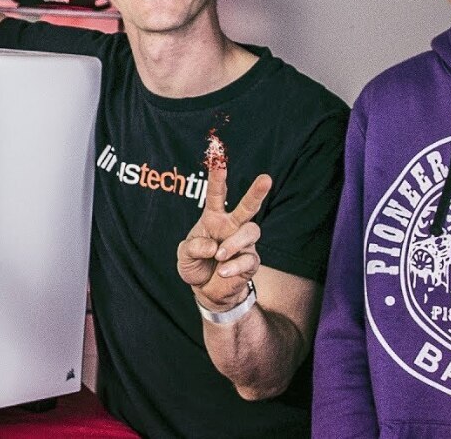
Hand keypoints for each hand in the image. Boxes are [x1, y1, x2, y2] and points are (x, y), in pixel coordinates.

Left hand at [177, 166, 271, 311]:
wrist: (207, 291)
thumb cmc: (196, 265)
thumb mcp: (184, 255)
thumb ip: (193, 247)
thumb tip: (213, 245)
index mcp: (214, 218)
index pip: (216, 194)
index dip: (218, 176)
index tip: (218, 159)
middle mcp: (232, 226)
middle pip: (248, 206)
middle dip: (256, 191)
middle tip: (266, 178)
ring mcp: (244, 243)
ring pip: (251, 231)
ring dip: (234, 243)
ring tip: (219, 256)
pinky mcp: (251, 261)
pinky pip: (247, 259)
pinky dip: (232, 266)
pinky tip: (222, 272)